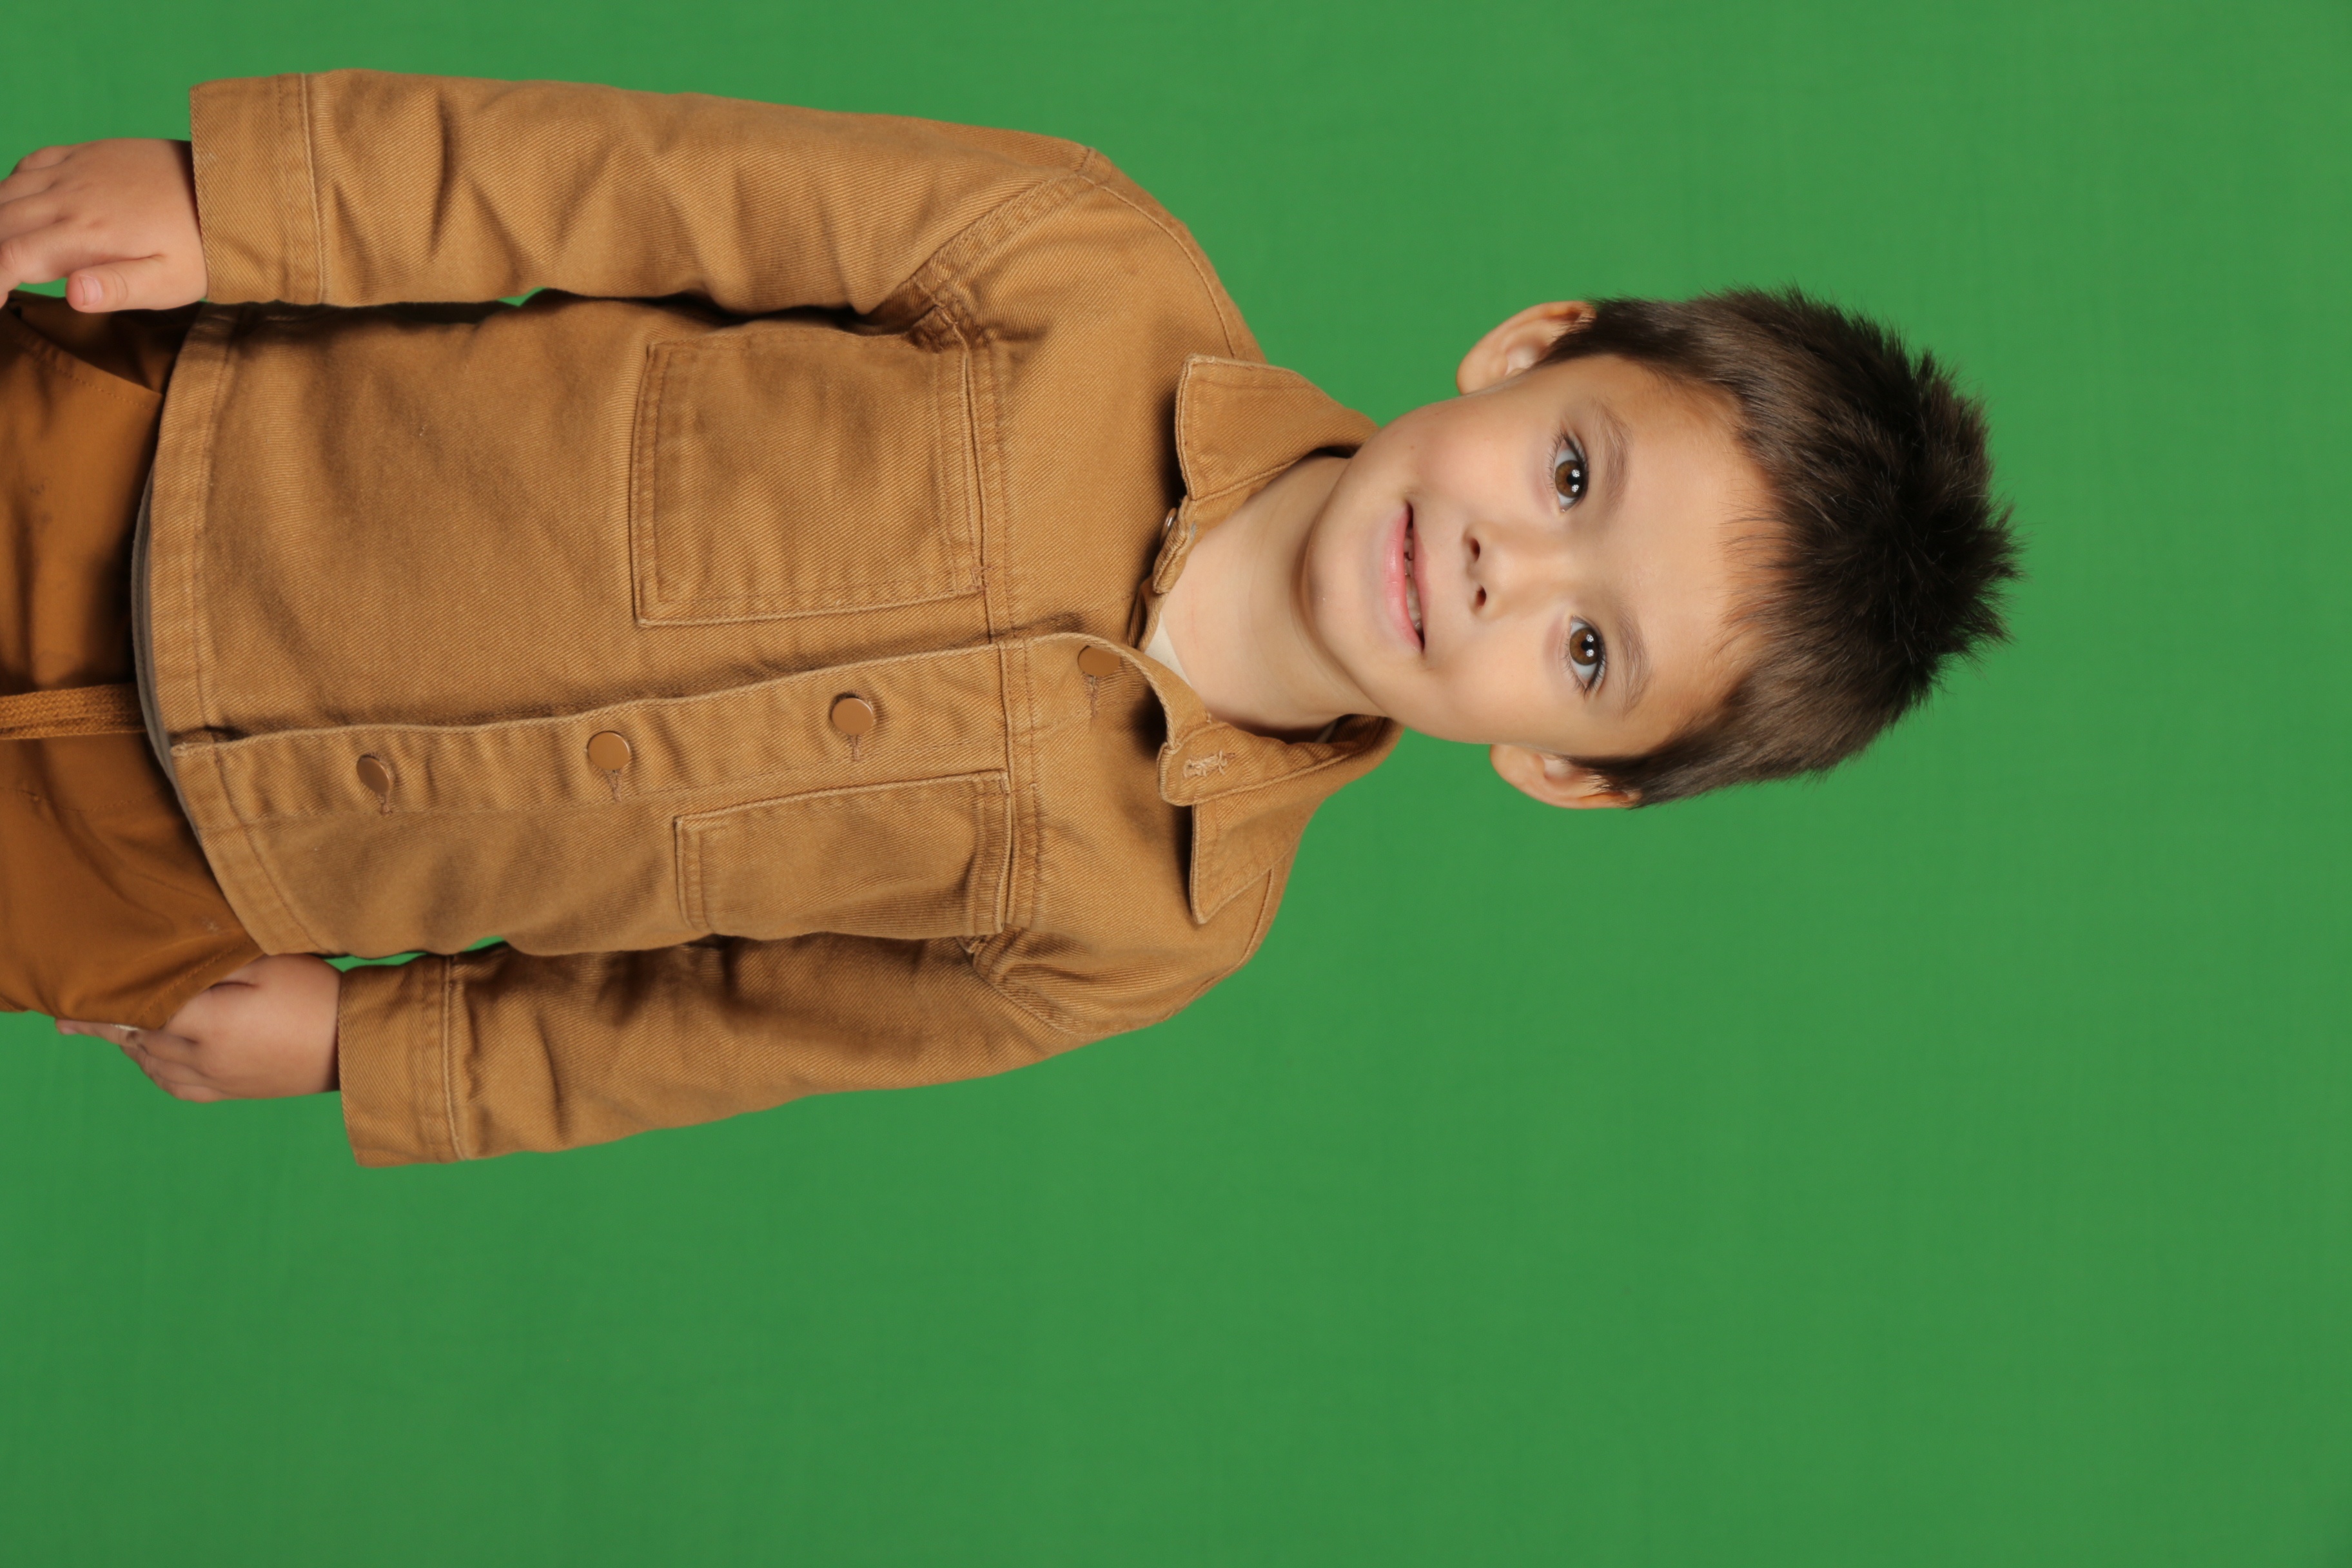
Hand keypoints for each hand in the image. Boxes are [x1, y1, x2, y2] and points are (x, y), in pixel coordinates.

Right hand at [0, 138, 205, 310]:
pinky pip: (30, 162)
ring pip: (6, 192)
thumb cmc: (204, 247)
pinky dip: (11, 186)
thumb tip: (72, 293)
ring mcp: (76, 169)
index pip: (10, 257)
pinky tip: (18, 206)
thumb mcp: (171, 281)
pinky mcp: (87, 153)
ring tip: (4, 252)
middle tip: (0, 278)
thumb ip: (119, 289)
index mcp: (86, 234)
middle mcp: (69, 196)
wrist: (235, 189)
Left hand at [58, 955, 341, 1100]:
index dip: (106, 1001)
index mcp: (210, 1022)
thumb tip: (170, 953)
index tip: (76, 995)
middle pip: (138, 1038)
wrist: (358, 1046)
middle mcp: (203, 1056)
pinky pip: (174, 1085)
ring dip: (126, 1046)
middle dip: (105, 1025)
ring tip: (106, 1032)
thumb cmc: (319, 996)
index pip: (140, 1008)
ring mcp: (216, 1079)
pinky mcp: (231, 1092)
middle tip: (70, 1020)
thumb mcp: (272, 962)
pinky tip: (148, 1061)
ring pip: (151, 1063)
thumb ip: (216, 958)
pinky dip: (151, 1070)